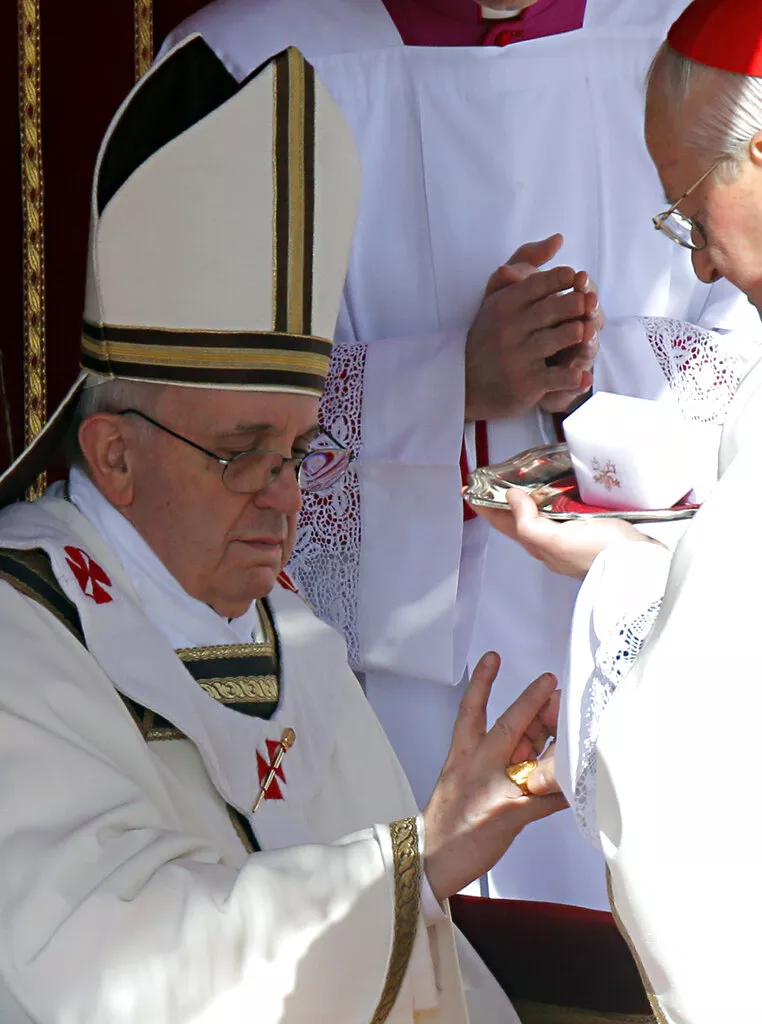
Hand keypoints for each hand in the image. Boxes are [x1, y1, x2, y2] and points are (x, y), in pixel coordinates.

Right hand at [423, 652, 566, 901]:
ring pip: (533, 758)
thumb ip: (495, 757)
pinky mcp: (509, 814)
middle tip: (551, 682)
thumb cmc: (449, 818)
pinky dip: (565, 792)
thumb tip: (532, 742)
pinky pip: (546, 799)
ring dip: (558, 741)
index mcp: (462, 753)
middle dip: (534, 703)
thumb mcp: (463, 778)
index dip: (482, 682)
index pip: (471, 709)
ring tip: (577, 726)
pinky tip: (582, 784)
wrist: (430, 857)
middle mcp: (478, 765)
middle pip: (510, 726)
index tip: (492, 656)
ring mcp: (494, 789)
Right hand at [465, 235, 600, 421]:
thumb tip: (559, 239)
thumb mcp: (499, 296)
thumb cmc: (489, 334)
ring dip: (575, 336)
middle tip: (589, 301)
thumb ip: (526, 263)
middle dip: (572, 304)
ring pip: (553, 341)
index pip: (536, 285)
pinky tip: (585, 377)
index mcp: (504, 304)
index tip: (576, 276)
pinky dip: (570, 378)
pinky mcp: (526, 384)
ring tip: (590, 332)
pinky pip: (553, 378)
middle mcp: (509, 329)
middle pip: (549, 311)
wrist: (466, 383)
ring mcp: (518, 357)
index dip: (559, 279)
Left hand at [469, 486, 659, 578]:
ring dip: (531, 499)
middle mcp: (553, 544)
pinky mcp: (593, 531)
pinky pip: (566, 513)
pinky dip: (558, 500)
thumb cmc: (601, 556)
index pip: (504, 522)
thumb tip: (512, 497)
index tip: (469, 488)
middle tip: (494, 478)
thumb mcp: (556, 540)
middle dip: (505, 501)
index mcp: (539, 545)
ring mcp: (573, 538)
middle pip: (521, 519)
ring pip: (543, 516)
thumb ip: (529, 522)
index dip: (485, 506)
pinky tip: (564, 490)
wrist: (643, 570)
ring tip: (524, 479)